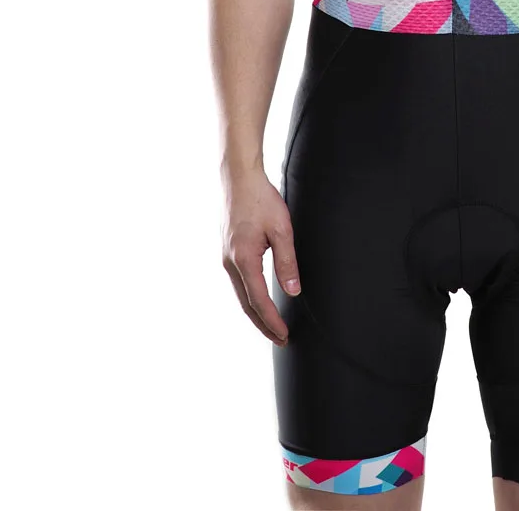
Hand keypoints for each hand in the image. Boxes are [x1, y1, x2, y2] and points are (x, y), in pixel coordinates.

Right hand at [221, 169, 300, 345]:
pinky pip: (238, 282)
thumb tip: (292, 291)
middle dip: (263, 324)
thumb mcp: (282, 229)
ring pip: (241, 294)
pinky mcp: (227, 251)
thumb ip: (287, 262)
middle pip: (246, 304)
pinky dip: (249, 297)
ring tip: (272, 326)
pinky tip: (258, 300)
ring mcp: (226, 257)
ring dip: (256, 312)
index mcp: (243, 260)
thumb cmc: (261, 199)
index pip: (258, 301)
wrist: (239, 178)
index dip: (272, 321)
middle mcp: (230, 262)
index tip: (284, 336)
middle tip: (280, 340)